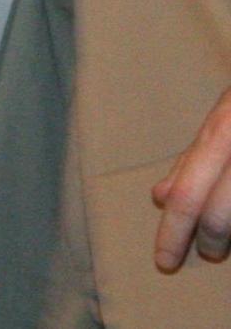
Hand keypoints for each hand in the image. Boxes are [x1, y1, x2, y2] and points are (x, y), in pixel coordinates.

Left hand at [153, 83, 230, 269]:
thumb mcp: (222, 122)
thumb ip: (194, 158)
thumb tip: (160, 197)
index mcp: (222, 133)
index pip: (188, 194)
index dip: (173, 233)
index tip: (165, 261)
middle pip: (217, 213)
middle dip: (208, 240)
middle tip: (207, 252)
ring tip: (229, 242)